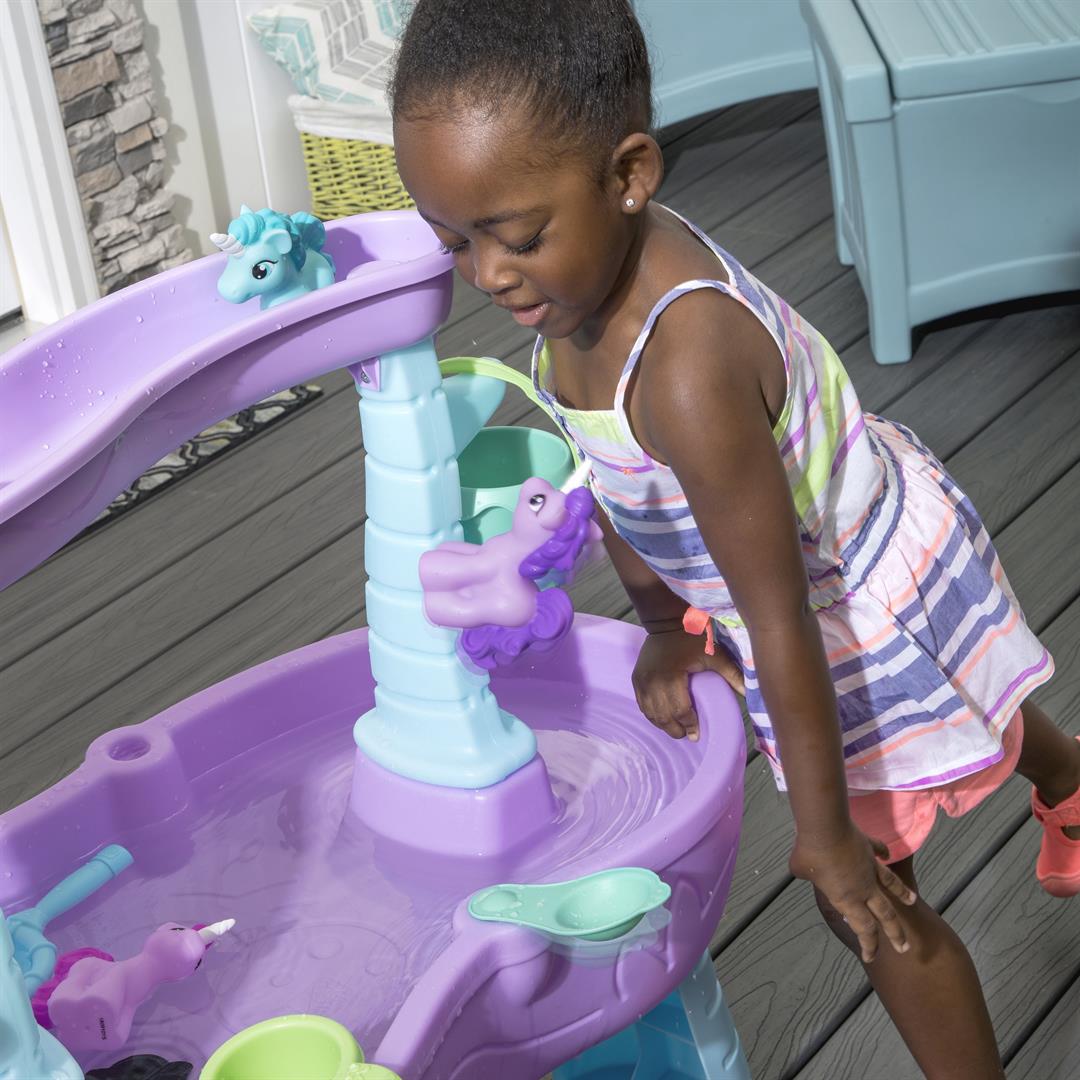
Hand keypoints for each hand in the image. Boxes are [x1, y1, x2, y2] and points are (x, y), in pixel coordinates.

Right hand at [632, 627, 744, 740]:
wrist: (666, 623)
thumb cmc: (691, 639)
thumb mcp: (714, 655)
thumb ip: (732, 674)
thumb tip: (750, 693)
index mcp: (671, 677)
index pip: (680, 710)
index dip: (689, 725)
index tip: (697, 735)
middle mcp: (652, 682)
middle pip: (663, 716)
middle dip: (675, 729)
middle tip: (687, 735)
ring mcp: (641, 681)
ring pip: (650, 714)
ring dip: (663, 725)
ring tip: (676, 729)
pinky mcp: (636, 680)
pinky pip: (642, 706)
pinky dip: (652, 716)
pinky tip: (662, 719)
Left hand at [789, 826, 917, 962]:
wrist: (825, 827)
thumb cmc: (810, 852)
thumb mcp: (801, 871)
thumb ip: (808, 875)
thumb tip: (806, 869)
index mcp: (846, 899)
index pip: (863, 929)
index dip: (868, 945)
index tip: (870, 957)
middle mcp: (864, 888)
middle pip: (886, 916)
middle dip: (896, 933)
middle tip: (904, 947)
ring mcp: (870, 868)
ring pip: (892, 886)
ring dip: (902, 894)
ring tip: (912, 902)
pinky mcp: (870, 848)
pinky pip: (879, 851)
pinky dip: (883, 852)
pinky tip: (886, 854)